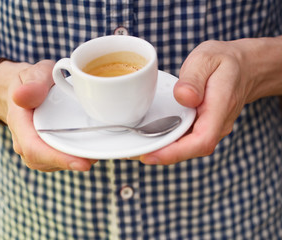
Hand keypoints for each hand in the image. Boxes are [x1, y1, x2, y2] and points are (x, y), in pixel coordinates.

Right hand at [0, 60, 95, 170]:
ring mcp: (36, 148)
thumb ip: (33, 83)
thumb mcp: (35, 73)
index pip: (35, 149)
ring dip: (77, 160)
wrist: (29, 88)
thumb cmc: (35, 80)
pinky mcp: (47, 149)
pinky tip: (93, 149)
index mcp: (20, 123)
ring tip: (99, 152)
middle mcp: (25, 141)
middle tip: (100, 157)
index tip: (83, 164)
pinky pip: (60, 158)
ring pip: (56, 163)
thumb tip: (22, 96)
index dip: (58, 159)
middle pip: (48, 161)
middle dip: (74, 162)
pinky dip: (76, 156)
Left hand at [140, 38, 281, 164]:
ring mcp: (212, 127)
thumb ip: (194, 78)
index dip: (175, 153)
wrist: (243, 67)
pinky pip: (187, 139)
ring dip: (164, 150)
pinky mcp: (204, 125)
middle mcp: (218, 124)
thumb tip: (183, 98)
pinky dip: (169, 141)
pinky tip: (151, 137)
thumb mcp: (207, 59)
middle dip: (162, 154)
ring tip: (137, 148)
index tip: (150, 155)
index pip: (201, 140)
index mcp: (220, 108)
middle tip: (132, 153)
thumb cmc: (224, 61)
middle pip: (190, 149)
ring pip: (188, 147)